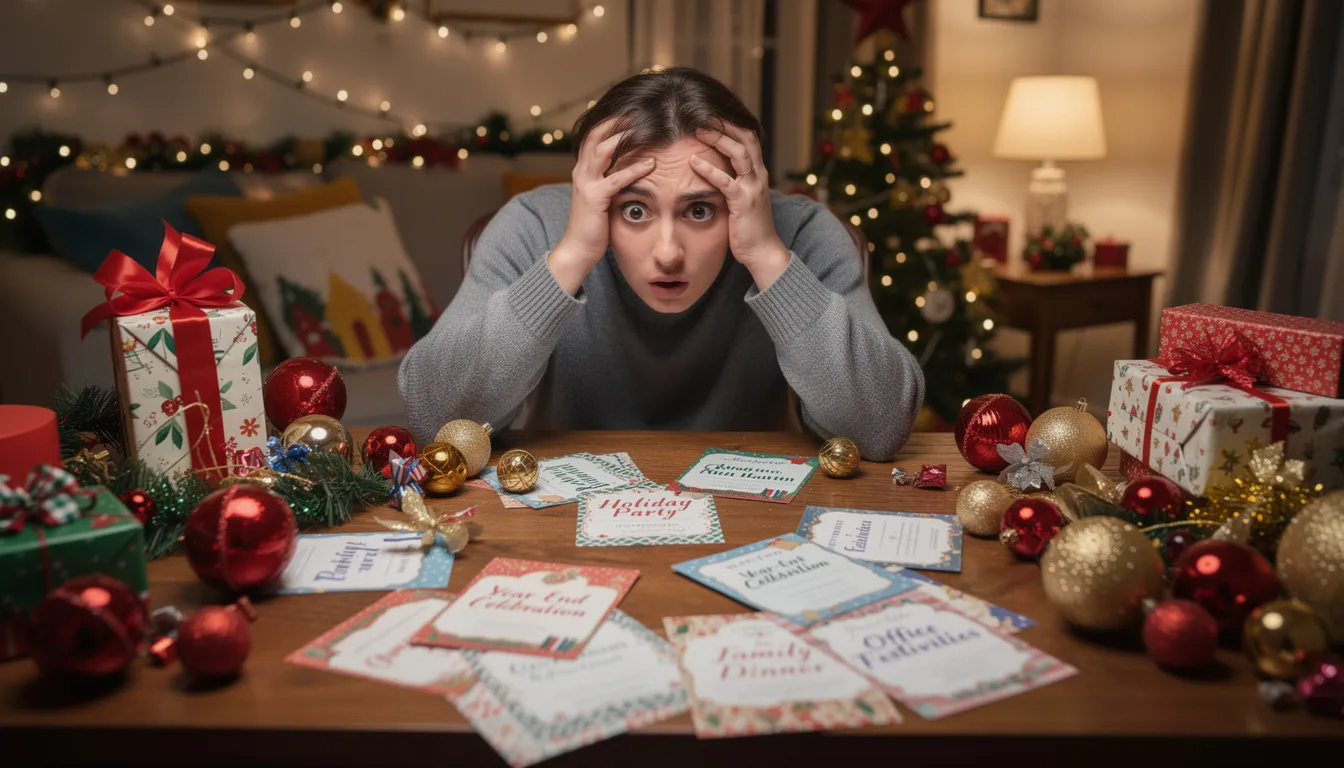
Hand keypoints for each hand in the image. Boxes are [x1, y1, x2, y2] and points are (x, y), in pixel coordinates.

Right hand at [549, 119, 655, 294]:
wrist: (578, 249)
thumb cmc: (594, 225)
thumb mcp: (601, 197)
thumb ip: (610, 180)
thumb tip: (630, 169)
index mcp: (583, 170)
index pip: (593, 137)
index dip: (609, 122)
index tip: (629, 112)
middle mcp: (581, 172)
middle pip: (597, 136)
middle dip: (617, 122)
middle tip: (639, 112)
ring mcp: (586, 184)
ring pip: (604, 151)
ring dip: (625, 137)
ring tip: (646, 128)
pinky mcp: (595, 198)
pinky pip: (616, 178)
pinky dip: (634, 169)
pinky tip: (651, 164)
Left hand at [690, 124, 789, 285]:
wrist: (763, 251)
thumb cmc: (749, 228)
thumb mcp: (742, 200)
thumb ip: (733, 183)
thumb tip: (715, 172)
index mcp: (758, 173)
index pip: (749, 139)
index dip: (733, 124)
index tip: (713, 114)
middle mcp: (758, 176)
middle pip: (746, 138)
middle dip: (725, 124)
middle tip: (703, 114)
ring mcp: (753, 188)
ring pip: (739, 153)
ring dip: (718, 139)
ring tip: (698, 130)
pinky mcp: (743, 202)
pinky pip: (726, 181)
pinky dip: (709, 169)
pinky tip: (693, 162)